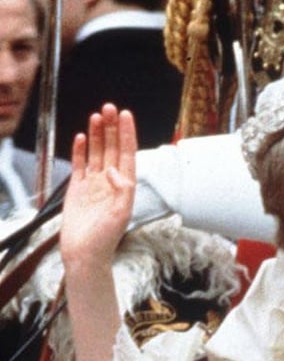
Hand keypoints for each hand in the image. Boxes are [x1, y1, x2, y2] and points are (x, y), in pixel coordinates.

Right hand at [60, 104, 137, 273]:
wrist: (84, 252)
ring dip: (98, 135)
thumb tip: (115, 170)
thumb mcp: (121, 214)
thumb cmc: (105, 238)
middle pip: (112, 149)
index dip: (127, 134)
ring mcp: (94, 184)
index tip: (126, 116)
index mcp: (124, 186)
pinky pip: (80, 164)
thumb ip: (122, 191)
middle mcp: (110, 182)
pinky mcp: (78, 189)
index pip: (127, 154)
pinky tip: (83, 137)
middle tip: (109, 107)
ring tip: (97, 115)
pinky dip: (81, 150)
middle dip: (112, 128)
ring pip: (97, 153)